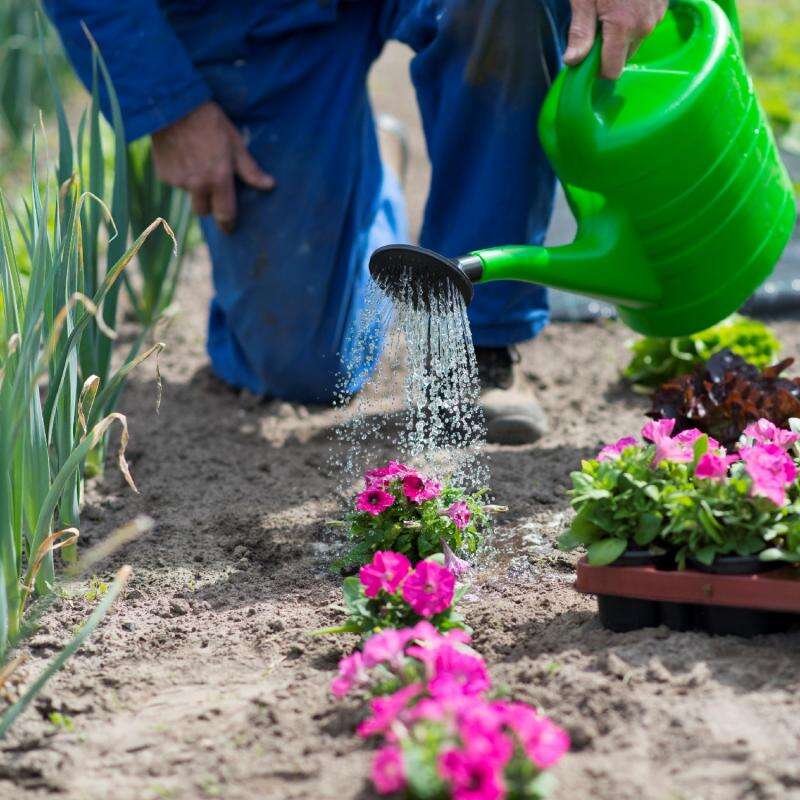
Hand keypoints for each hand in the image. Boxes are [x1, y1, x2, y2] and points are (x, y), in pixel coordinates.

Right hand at [152, 101, 274, 233]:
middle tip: (213, 190)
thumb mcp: (235, 143)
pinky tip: (182, 156)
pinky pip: (175, 184)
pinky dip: (180, 176)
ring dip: (194, 189)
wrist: (172, 106)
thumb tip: (270, 186)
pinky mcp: (163, 175)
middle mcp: (197, 185)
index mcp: (218, 178)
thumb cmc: (210, 121)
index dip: (228, 224)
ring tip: (197, 163)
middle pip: (204, 211)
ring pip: (189, 196)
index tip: (229, 229)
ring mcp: (178, 181)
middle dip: (209, 205)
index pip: (225, 214)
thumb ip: (250, 169)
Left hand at [564, 0, 667, 78]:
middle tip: (595, 25)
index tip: (585, 60)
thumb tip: (573, 61)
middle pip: (622, 58)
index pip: (612, 72)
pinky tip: (624, 3)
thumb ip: (580, 31)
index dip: (596, 71)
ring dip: (620, 36)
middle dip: (607, 50)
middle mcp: (644, 26)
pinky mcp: (663, 5)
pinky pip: (644, 25)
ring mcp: (657, 15)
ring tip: (609, 9)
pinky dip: (632, 21)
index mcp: (623, 28)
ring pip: (634, 42)